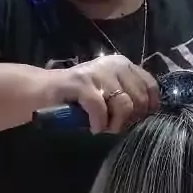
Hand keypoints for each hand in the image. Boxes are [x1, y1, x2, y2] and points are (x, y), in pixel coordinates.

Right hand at [43, 54, 159, 134]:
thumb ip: (128, 97)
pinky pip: (100, 109)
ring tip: (103, 128)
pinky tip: (93, 127)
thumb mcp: (108, 93)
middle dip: (129, 119)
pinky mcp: (81, 83)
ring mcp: (97, 73)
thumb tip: (148, 115)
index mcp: (123, 65)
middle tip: (114, 126)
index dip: (148, 107)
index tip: (136, 120)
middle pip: (140, 98)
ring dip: (115, 124)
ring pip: (124, 104)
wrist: (42, 91)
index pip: (150, 86)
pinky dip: (98, 123)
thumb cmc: (78, 98)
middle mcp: (113, 65)